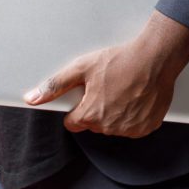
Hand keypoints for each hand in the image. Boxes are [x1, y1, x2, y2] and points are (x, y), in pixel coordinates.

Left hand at [24, 12, 188, 137]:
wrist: (156, 58)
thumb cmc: (120, 61)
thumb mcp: (82, 67)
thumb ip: (55, 85)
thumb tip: (32, 98)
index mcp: (91, 115)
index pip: (72, 123)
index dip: (76, 109)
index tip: (86, 96)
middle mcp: (110, 127)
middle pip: (93, 125)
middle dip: (96, 109)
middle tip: (106, 88)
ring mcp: (130, 129)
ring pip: (113, 127)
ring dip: (115, 113)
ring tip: (123, 90)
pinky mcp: (147, 127)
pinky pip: (133, 127)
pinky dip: (133, 116)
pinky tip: (135, 98)